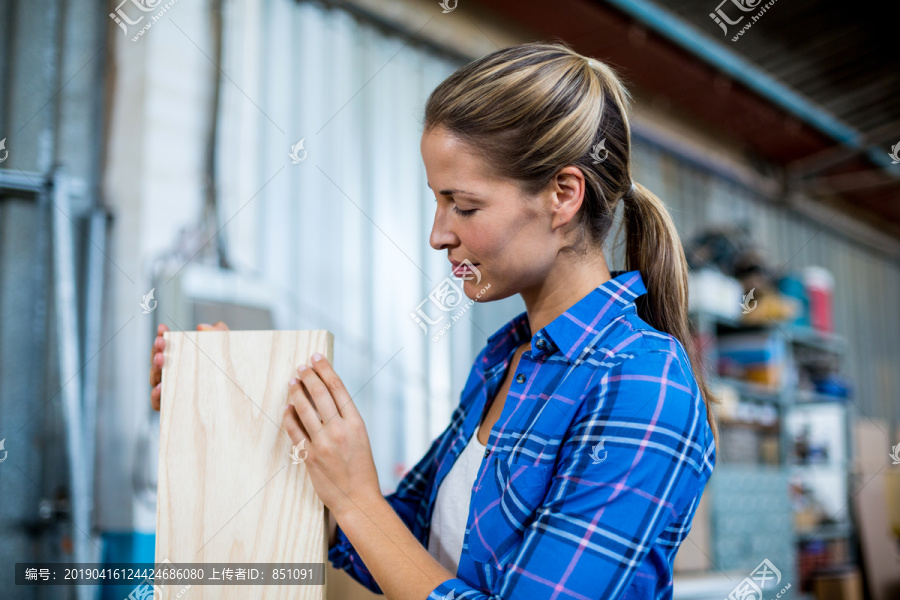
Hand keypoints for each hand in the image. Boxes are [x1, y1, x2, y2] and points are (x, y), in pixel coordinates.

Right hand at [150, 321, 228, 410]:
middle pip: (158, 362)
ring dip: (156, 369)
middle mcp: (175, 375)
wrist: (240, 402)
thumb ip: (219, 333)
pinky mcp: (176, 408)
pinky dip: (156, 395)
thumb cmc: (230, 375)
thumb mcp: (228, 350)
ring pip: (156, 380)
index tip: (162, 328)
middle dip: (157, 350)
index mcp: (183, 360)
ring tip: (161, 360)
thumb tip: (202, 327)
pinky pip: (159, 403)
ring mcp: (174, 390)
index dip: (161, 336)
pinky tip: (160, 388)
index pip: (167, 347)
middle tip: (161, 342)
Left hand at [283, 354, 381, 518]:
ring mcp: (323, 444)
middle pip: (320, 394)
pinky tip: (287, 407)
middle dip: (308, 376)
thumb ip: (346, 418)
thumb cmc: (361, 468)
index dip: (325, 370)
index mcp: (356, 423)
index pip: (337, 388)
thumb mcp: (361, 437)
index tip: (316, 358)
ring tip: (292, 381)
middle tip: (301, 366)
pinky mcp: (309, 457)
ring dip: (296, 392)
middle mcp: (339, 430)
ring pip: (304, 409)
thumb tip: (327, 395)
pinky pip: (294, 431)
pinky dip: (289, 416)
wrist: (357, 498)